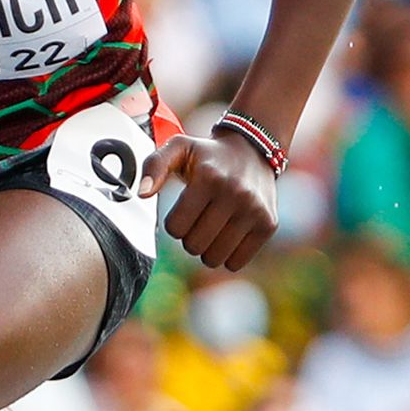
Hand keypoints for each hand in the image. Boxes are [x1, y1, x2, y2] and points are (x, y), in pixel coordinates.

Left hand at [138, 130, 278, 269]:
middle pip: (194, 246)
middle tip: (199, 219)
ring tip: (212, 227)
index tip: (184, 210)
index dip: (174, 223)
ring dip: (207, 249)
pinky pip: (236, 263)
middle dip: (189, 237)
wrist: (253, 150)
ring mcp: (254, 210)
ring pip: (214, 258)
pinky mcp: (268, 224)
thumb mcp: (178, 148)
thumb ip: (153, 166)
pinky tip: (229, 235)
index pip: (175, 227)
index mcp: (209, 177)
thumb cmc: (208, 155)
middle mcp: (235, 193)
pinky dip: (227, 256)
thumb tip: (142, 194)